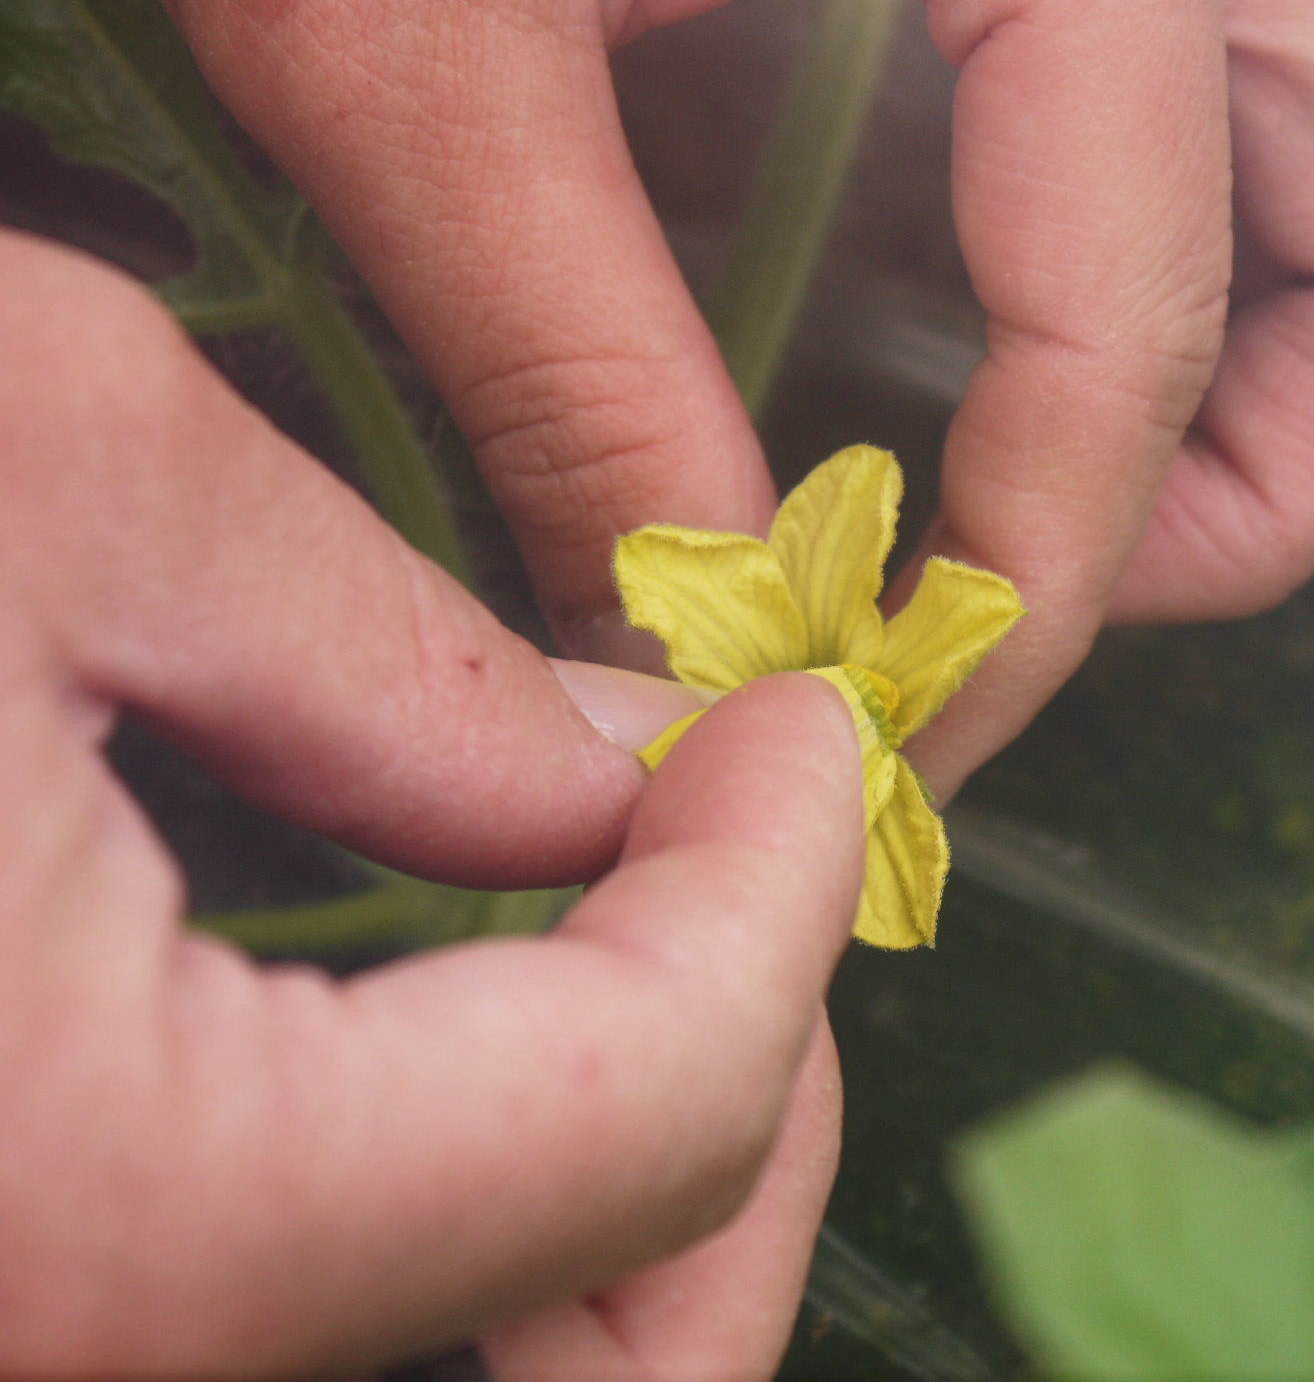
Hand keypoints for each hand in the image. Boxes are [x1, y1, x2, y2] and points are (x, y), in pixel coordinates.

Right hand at [0, 232, 862, 1377]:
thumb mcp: (35, 457)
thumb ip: (393, 654)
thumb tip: (629, 772)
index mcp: (112, 1217)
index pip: (656, 1109)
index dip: (785, 891)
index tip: (802, 729)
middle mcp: (75, 1378)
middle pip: (615, 1364)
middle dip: (743, 1120)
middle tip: (762, 886)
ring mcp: (47, 1357)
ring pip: (470, 1370)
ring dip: (616, 1199)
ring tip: (650, 960)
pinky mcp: (20, 1298)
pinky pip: (288, 1314)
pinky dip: (435, 1215)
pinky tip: (444, 1032)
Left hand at [67, 0, 1313, 795]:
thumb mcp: (399, 22)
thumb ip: (561, 354)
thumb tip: (682, 644)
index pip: (1143, 315)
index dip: (1038, 582)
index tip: (911, 720)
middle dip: (1263, 487)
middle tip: (1031, 600)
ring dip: (1296, 372)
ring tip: (1070, 498)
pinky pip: (1293, 81)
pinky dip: (1227, 243)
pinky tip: (1040, 321)